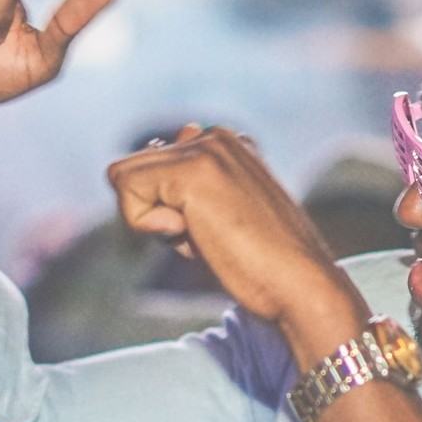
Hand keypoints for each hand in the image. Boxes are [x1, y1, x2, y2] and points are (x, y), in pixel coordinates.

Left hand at [108, 126, 366, 357]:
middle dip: (154, 213)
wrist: (299, 284)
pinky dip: (145, 225)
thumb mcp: (215, 217)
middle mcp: (215, 136)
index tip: (209, 229)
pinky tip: (193, 234)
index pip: (151, 168)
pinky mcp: (191, 170)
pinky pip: (126, 191)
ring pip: (123, 178)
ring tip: (203, 234)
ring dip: (151, 220)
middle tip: (205, 235)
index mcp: (225, 143)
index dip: (165, 210)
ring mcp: (204, 148)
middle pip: (132, 171)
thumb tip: (145, 152)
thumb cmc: (260, 263)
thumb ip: (181, 187)